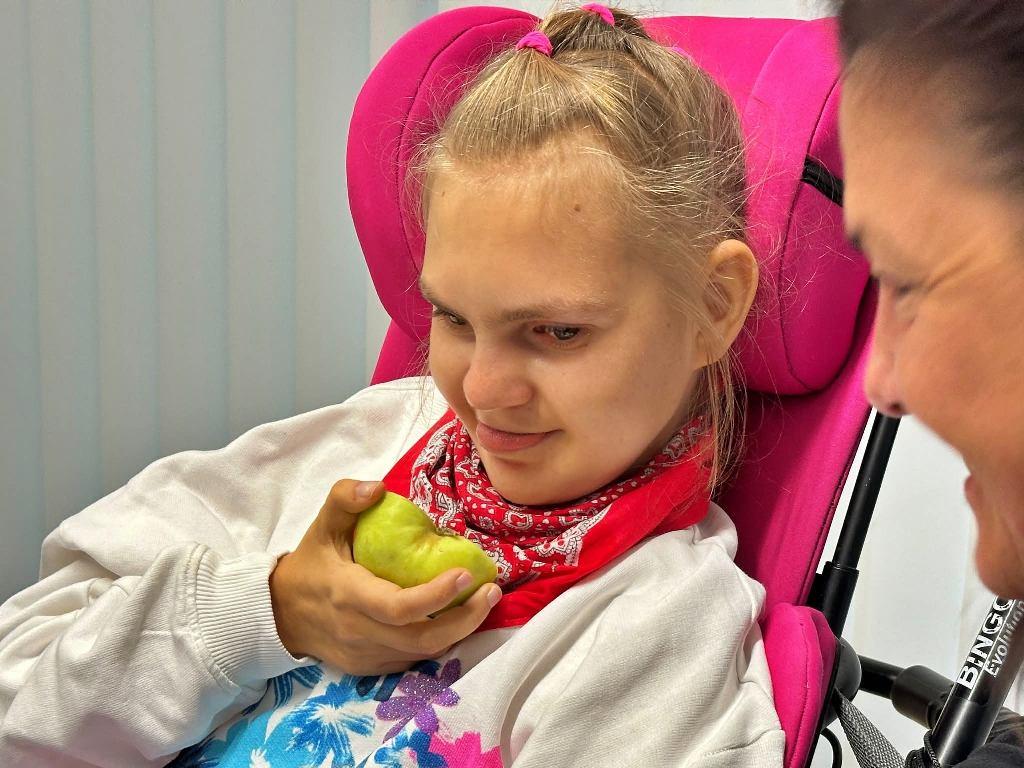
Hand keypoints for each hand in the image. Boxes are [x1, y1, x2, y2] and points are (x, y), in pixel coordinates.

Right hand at [270, 479, 501, 675]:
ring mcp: (367, 655)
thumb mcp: (322, 525)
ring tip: (484, 601)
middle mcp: (360, 632)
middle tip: (492, 591)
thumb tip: (378, 488)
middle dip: (465, 619)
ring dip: (460, 632)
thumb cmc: (311, 564)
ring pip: (423, 654)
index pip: (399, 608)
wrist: (280, 614)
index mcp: (349, 596)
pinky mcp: (371, 667)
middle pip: (422, 639)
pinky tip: (458, 618)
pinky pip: (413, 660)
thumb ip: (345, 499)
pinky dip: (440, 642)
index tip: (465, 573)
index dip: (436, 596)